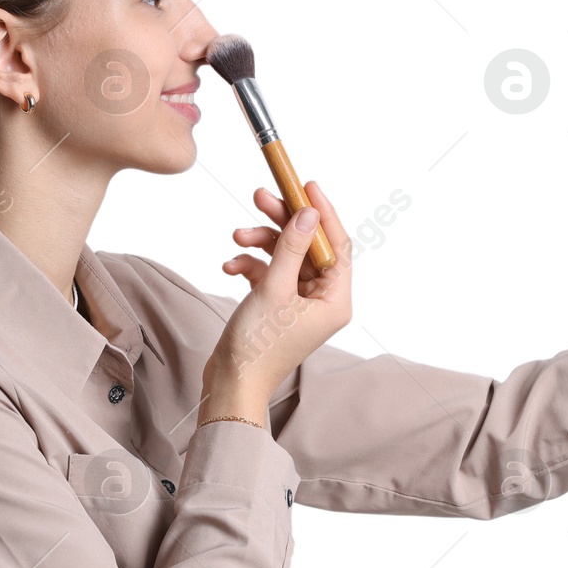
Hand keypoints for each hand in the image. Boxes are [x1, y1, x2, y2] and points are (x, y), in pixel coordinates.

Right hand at [205, 180, 351, 401]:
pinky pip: (269, 272)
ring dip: (261, 242)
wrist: (231, 383)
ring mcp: (299, 302)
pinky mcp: (277, 305)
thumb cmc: (258, 346)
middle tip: (261, 196)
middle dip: (283, 221)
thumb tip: (308, 212)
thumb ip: (292, 247)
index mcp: (336, 300)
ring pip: (285, 255)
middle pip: (308, 245)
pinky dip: (250, 264)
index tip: (305, 185)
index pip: (337, 244)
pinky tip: (231, 266)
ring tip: (237, 236)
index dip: (322, 211)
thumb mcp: (275, 288)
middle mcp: (323, 300)